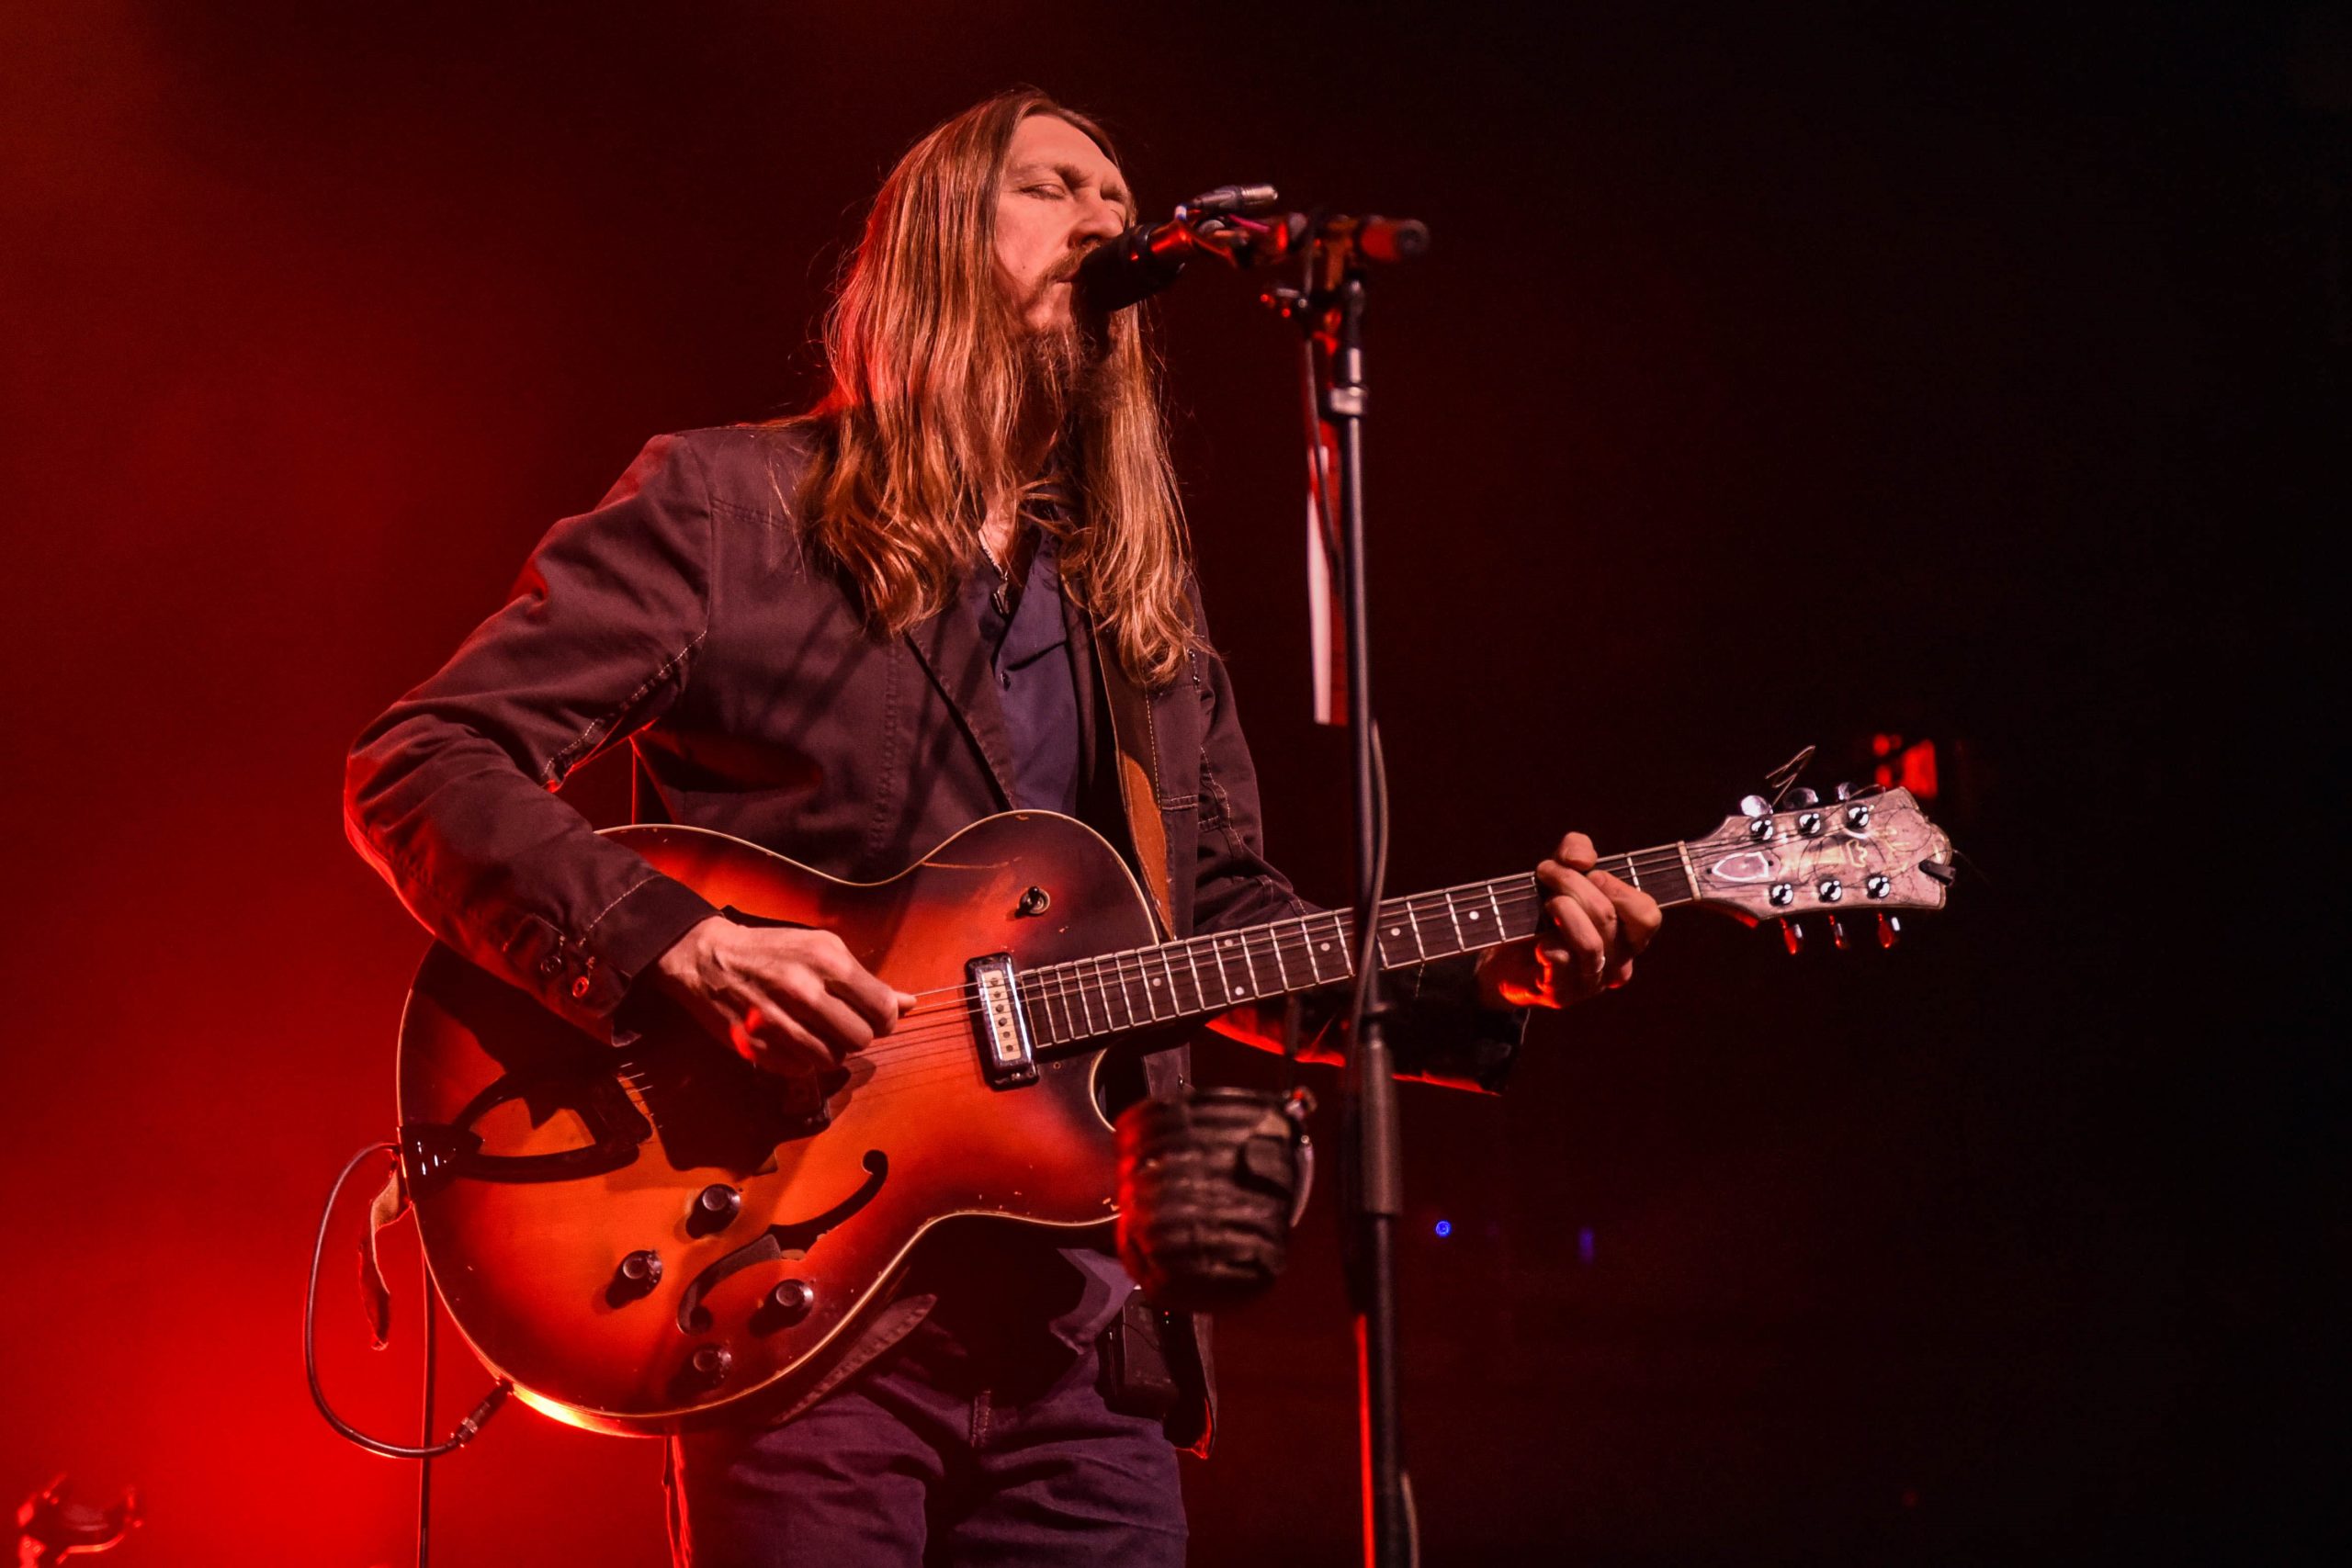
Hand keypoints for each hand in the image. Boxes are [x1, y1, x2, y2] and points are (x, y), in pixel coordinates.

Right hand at [649, 916, 915, 1076]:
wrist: (709, 958)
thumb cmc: (773, 951)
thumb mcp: (822, 949)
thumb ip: (866, 981)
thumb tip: (909, 1004)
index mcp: (827, 960)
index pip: (881, 1009)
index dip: (885, 1019)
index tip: (874, 1017)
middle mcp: (803, 990)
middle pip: (861, 1039)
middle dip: (857, 1036)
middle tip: (843, 1025)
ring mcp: (777, 1020)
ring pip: (832, 1060)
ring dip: (831, 1051)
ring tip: (817, 1032)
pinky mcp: (755, 1045)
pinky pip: (801, 1070)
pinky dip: (803, 1061)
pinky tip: (794, 1041)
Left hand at [1477, 831, 1663, 1009]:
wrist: (1502, 957)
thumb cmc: (1541, 911)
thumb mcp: (1562, 871)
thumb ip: (1577, 851)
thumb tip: (1581, 859)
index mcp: (1628, 934)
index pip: (1646, 915)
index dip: (1617, 888)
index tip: (1589, 872)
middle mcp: (1617, 961)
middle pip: (1608, 917)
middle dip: (1572, 883)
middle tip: (1546, 872)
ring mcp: (1590, 981)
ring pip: (1590, 944)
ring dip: (1562, 910)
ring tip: (1545, 903)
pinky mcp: (1560, 993)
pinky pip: (1562, 964)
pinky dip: (1548, 945)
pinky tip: (1538, 940)